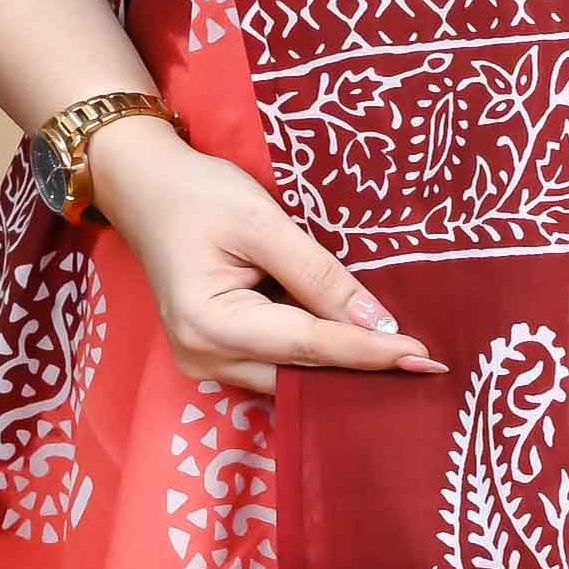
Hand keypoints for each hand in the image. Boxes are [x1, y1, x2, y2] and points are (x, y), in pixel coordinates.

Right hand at [83, 114, 444, 402]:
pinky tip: (353, 346)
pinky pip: (274, 369)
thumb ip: (320, 274)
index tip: (424, 359)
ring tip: (397, 356)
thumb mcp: (262, 221)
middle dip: (359, 371)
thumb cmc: (199, 194)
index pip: (309, 346)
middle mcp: (203, 357)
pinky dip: (312, 358)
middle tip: (424, 366)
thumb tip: (379, 322)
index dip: (369, 353)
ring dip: (338, 367)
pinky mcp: (212, 357)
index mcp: (211, 323)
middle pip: (299, 376)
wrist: (144, 188)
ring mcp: (203, 363)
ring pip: (288, 380)